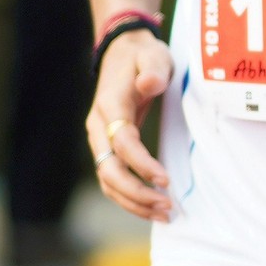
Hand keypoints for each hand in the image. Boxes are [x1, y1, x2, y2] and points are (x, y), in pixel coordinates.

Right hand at [85, 28, 174, 221]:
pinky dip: (128, 197)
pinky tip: (151, 207)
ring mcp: (98, 139)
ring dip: (133, 201)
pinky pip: (111, 179)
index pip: (122, 143)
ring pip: (107, 180)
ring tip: (164, 213)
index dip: (142, 164)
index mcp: (110, 104)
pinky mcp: (105, 148)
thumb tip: (149, 84)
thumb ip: (152, 70)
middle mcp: (98, 126)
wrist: (122, 53)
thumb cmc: (143, 56)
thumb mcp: (153, 55)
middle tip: (167, 206)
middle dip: (137, 193)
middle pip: (108, 169)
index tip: (166, 180)